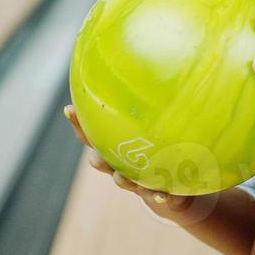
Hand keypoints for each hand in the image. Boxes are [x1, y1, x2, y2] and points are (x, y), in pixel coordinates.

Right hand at [63, 104, 197, 212]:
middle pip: (104, 162)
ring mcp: (142, 183)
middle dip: (98, 159)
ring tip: (122, 178)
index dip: (79, 124)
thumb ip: (162, 102)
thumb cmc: (169, 150)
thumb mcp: (166, 125)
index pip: (94, 134)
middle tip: (95, 157)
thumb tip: (168, 55)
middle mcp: (125, 166)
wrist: (185, 190)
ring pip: (128, 183)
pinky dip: (162, 198)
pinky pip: (162, 199)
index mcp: (119, 148)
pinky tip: (166, 195)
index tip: (69, 109)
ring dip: (124, 181)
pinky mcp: (164, 198)